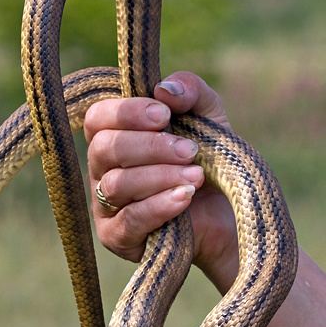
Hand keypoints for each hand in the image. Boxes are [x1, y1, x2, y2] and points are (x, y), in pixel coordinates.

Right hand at [84, 71, 238, 292]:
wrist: (229, 217)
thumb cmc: (211, 164)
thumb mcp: (209, 120)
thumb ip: (191, 92)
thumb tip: (165, 88)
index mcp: (114, 137)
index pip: (97, 118)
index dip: (126, 113)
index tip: (164, 115)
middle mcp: (101, 170)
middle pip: (103, 149)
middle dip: (149, 146)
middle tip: (189, 150)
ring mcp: (104, 205)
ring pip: (117, 184)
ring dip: (160, 176)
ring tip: (196, 176)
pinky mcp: (115, 237)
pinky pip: (129, 219)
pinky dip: (158, 206)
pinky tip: (184, 198)